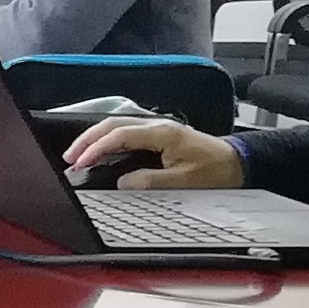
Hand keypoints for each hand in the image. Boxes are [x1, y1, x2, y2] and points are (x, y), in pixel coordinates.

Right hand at [63, 120, 244, 191]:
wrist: (239, 163)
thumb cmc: (216, 171)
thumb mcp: (185, 182)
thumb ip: (151, 181)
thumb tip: (122, 183)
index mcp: (163, 133)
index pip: (121, 135)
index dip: (97, 148)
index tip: (80, 163)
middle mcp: (158, 126)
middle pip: (113, 125)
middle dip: (88, 140)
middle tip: (69, 158)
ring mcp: (158, 129)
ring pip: (118, 127)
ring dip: (96, 139)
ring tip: (78, 155)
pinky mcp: (160, 136)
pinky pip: (127, 134)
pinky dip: (109, 142)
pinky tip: (100, 153)